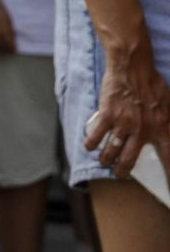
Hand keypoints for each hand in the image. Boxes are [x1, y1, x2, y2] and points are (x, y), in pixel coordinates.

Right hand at [86, 42, 169, 176]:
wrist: (132, 66)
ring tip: (104, 162)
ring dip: (106, 160)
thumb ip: (168, 122)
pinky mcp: (107, 115)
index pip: (169, 157)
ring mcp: (123, 123)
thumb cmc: (152, 83)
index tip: (168, 185)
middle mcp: (142, 130)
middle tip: (120, 175)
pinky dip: (91, 143)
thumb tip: (169, 135)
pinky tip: (90, 146)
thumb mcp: (169, 104)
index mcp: (162, 127)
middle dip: (123, 171)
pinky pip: (96, 135)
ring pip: (111, 151)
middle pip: (130, 160)